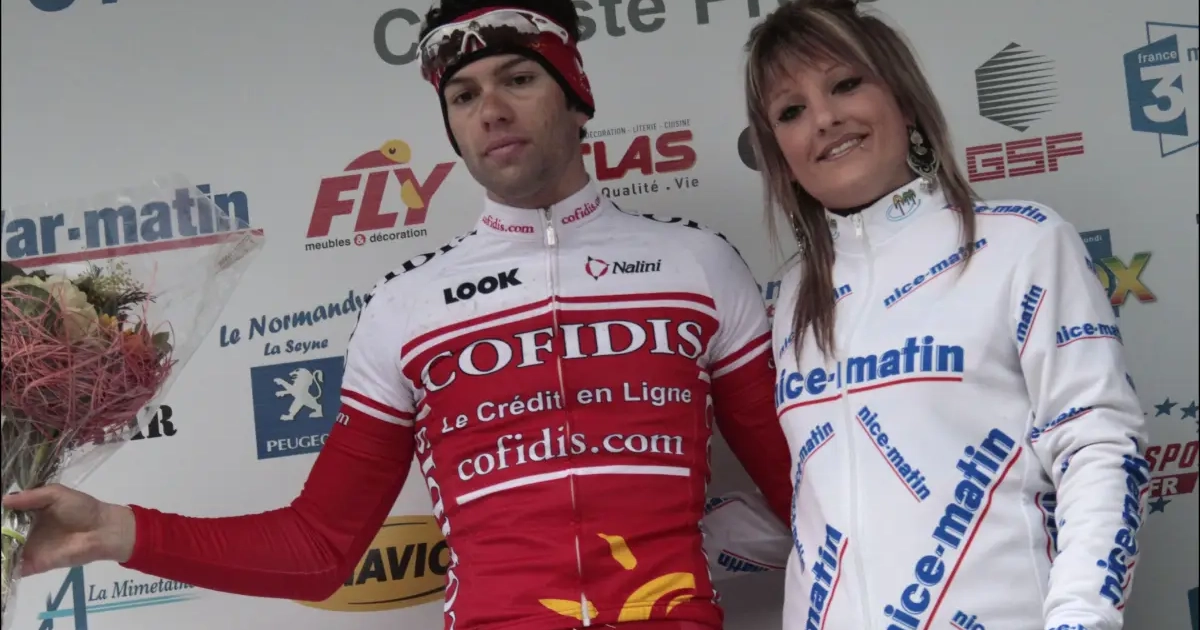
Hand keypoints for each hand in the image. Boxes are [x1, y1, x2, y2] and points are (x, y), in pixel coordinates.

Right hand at [0, 484, 134, 574]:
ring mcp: (28, 549)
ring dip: (0, 549)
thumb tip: (4, 500)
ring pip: (5, 551)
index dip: (0, 514)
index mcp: (30, 513)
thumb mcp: (56, 494)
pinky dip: (5, 566)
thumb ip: (31, 497)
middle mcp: (25, 532)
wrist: (102, 530)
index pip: (6, 515)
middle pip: (3, 534)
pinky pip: (14, 568)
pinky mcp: (34, 564)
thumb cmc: (82, 508)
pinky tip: (2, 560)